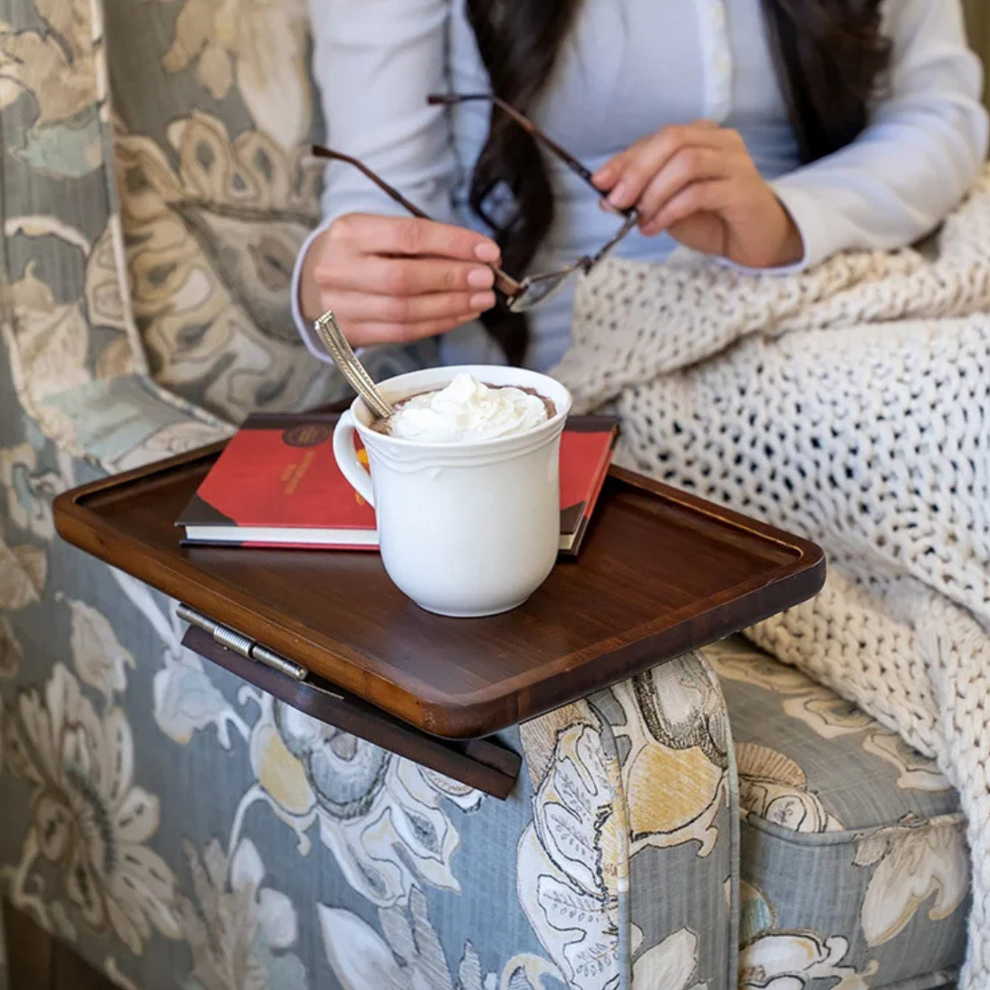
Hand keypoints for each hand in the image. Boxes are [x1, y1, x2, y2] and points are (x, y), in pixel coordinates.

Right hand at [299, 214, 501, 346]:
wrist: (318, 281)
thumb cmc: (363, 253)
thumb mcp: (383, 233)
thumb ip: (426, 243)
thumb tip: (479, 258)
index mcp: (350, 232)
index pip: (408, 235)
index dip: (453, 244)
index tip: (488, 251)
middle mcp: (338, 269)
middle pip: (404, 278)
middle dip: (453, 279)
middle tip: (486, 279)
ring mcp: (340, 306)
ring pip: (405, 312)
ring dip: (451, 307)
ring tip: (481, 300)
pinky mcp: (349, 334)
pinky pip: (402, 333)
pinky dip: (437, 324)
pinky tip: (461, 315)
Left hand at [593, 121, 803, 268]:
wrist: (755, 241)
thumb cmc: (712, 219)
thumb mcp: (669, 205)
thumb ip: (644, 195)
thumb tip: (607, 197)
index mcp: (701, 136)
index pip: (657, 138)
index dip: (625, 159)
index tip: (599, 182)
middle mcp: (721, 142)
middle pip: (672, 140)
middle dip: (637, 171)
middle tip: (616, 202)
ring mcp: (735, 162)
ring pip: (686, 162)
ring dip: (654, 192)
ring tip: (639, 218)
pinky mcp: (743, 189)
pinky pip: (699, 192)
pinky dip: (670, 210)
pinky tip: (654, 227)